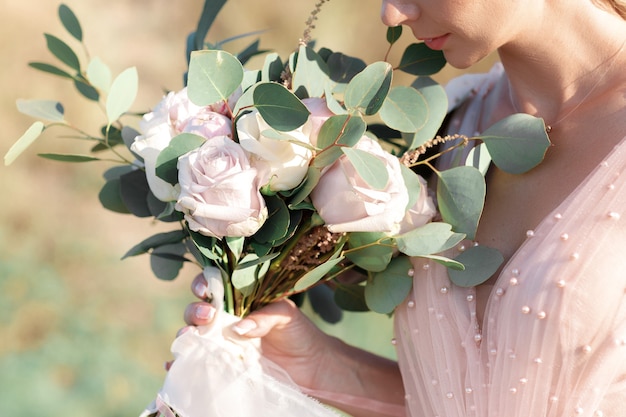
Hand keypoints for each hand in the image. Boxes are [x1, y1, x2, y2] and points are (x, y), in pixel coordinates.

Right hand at [181, 273, 405, 416]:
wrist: (310, 368)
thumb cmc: (299, 333)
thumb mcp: (286, 315)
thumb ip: (264, 317)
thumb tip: (238, 328)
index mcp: (240, 300)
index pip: (214, 287)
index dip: (204, 284)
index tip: (205, 289)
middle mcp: (226, 320)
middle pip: (198, 310)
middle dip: (195, 310)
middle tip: (207, 315)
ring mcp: (222, 344)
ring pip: (193, 335)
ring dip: (187, 334)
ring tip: (191, 337)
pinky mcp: (222, 366)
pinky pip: (197, 363)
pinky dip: (182, 364)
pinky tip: (176, 365)